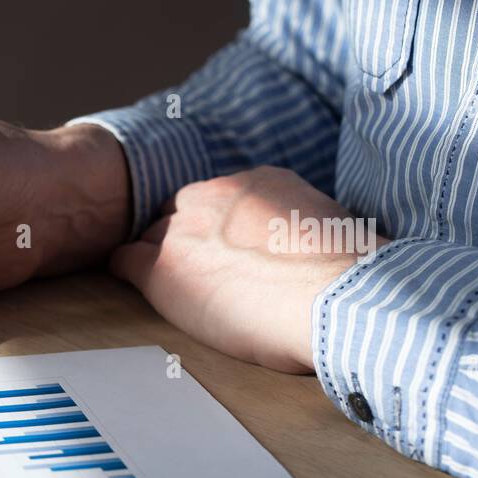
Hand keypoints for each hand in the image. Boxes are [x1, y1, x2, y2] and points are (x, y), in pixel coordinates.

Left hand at [110, 166, 383, 373]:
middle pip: (179, 213)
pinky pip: (125, 260)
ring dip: (162, 260)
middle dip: (186, 241)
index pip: (221, 199)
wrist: (337, 296)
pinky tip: (135, 286)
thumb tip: (319, 248)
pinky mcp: (162, 267)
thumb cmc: (352, 280)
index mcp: (263, 181)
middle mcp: (217, 195)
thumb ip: (309, 228)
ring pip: (152, 236)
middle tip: (200, 273)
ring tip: (177, 288)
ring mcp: (185, 229)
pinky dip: (127, 271)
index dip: (219, 228)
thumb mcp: (339, 231)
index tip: (228, 252)